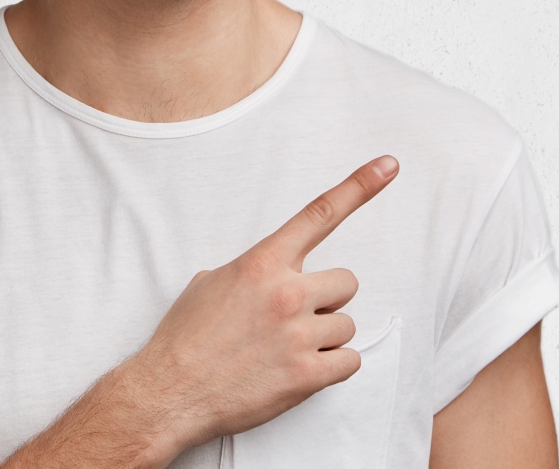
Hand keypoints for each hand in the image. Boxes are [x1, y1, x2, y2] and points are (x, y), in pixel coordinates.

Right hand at [130, 155, 398, 455]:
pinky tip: (301, 369)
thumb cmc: (186, 336)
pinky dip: (332, 367)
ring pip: (346, 325)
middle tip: (296, 316)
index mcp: (262, 262)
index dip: (359, 186)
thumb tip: (270, 276)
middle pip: (346, 282)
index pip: (319, 214)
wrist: (170, 391)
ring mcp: (298, 335)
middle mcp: (286, 292)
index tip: (388, 166)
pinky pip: (349, 362)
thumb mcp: (211, 282)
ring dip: (325, 337)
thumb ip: (252, 271)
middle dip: (327, 299)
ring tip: (287, 348)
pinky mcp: (306, 376)